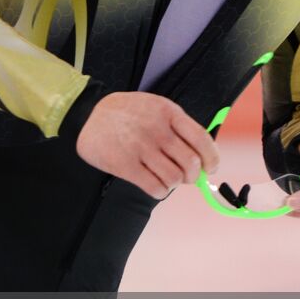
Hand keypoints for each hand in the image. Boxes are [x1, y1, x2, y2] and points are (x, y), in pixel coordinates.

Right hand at [76, 92, 218, 198]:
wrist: (88, 114)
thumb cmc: (128, 113)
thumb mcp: (156, 107)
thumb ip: (179, 127)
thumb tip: (202, 159)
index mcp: (168, 112)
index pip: (201, 139)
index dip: (211, 158)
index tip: (210, 168)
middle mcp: (157, 129)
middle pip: (190, 163)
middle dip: (193, 176)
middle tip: (186, 177)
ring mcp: (140, 147)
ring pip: (174, 178)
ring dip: (175, 183)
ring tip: (166, 178)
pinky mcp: (125, 165)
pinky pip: (155, 188)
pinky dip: (161, 191)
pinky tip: (155, 185)